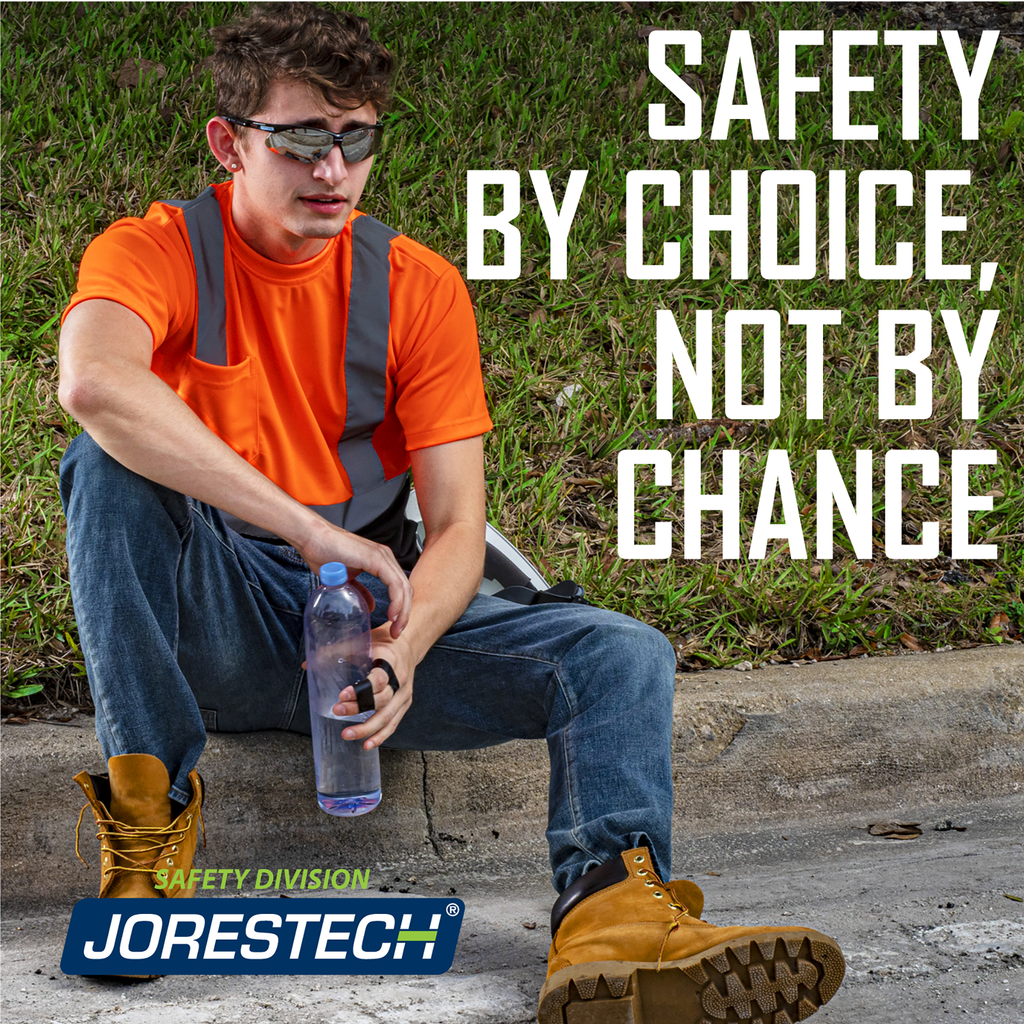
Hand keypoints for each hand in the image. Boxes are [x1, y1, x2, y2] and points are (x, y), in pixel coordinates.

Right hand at [292, 518, 412, 637]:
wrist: (313, 539)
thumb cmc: (325, 554)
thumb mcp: (347, 579)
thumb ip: (360, 591)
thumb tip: (372, 606)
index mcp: (381, 562)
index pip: (400, 588)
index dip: (402, 608)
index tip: (395, 627)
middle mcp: (386, 558)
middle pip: (406, 589)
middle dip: (405, 614)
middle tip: (397, 632)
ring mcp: (383, 557)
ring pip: (404, 587)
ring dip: (403, 610)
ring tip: (396, 627)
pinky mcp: (376, 559)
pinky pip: (394, 583)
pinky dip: (396, 600)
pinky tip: (392, 614)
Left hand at [331, 625, 414, 749]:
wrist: (408, 645)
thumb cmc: (382, 642)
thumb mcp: (361, 640)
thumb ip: (336, 651)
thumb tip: (307, 664)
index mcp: (390, 661)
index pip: (379, 679)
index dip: (361, 689)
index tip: (342, 695)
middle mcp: (400, 679)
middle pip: (382, 700)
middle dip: (358, 709)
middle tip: (337, 711)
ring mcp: (404, 694)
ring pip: (388, 716)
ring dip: (367, 729)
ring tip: (347, 735)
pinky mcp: (404, 704)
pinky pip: (393, 723)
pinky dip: (381, 736)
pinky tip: (368, 744)